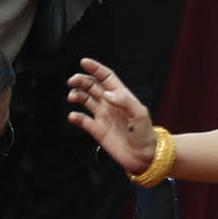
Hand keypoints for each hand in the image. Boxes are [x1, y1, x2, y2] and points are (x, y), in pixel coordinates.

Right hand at [65, 56, 158, 173]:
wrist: (144, 156)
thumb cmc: (146, 134)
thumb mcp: (140, 114)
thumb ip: (125, 101)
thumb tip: (107, 94)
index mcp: (121, 96)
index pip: (106, 77)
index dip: (96, 69)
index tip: (84, 62)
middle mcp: (110, 104)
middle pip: (92, 86)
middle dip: (81, 80)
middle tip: (72, 81)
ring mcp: (103, 116)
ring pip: (85, 100)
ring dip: (77, 95)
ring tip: (72, 97)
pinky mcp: (97, 130)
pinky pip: (83, 120)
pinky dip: (75, 117)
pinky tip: (73, 116)